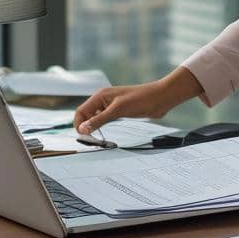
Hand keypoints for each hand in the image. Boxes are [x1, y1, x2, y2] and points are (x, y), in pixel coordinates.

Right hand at [73, 67, 203, 133]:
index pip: (81, 111)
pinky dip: (101, 127)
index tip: (82, 138)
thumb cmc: (141, 99)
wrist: (160, 98)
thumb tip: (82, 129)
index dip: (78, 124)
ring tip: (94, 140)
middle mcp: (103, 99)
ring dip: (92, 128)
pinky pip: (104, 119)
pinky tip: (103, 134)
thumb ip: (99, 120)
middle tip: (88, 141)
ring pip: (95, 118)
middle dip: (84, 127)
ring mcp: (111, 105)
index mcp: (100, 96)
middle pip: (86, 115)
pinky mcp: (119, 111)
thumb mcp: (118, 110)